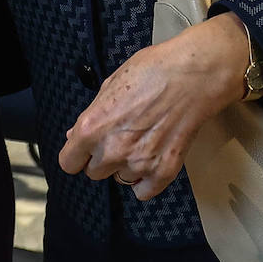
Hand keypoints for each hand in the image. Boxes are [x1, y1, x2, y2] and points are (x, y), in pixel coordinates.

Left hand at [58, 12, 247, 199]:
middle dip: (103, 158)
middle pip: (94, 173)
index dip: (77, 154)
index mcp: (92, 127)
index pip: (68, 162)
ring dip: (127, 165)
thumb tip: (76, 134)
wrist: (194, 75)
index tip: (84, 151)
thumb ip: (93, 113)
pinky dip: (146, 180)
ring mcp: (138, 164)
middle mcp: (112, 150)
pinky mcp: (163, 171)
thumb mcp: (112, 83)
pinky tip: (152, 159)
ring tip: (143, 141)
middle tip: (120, 138)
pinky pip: (143, 191)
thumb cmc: (154, 70)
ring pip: (120, 179)